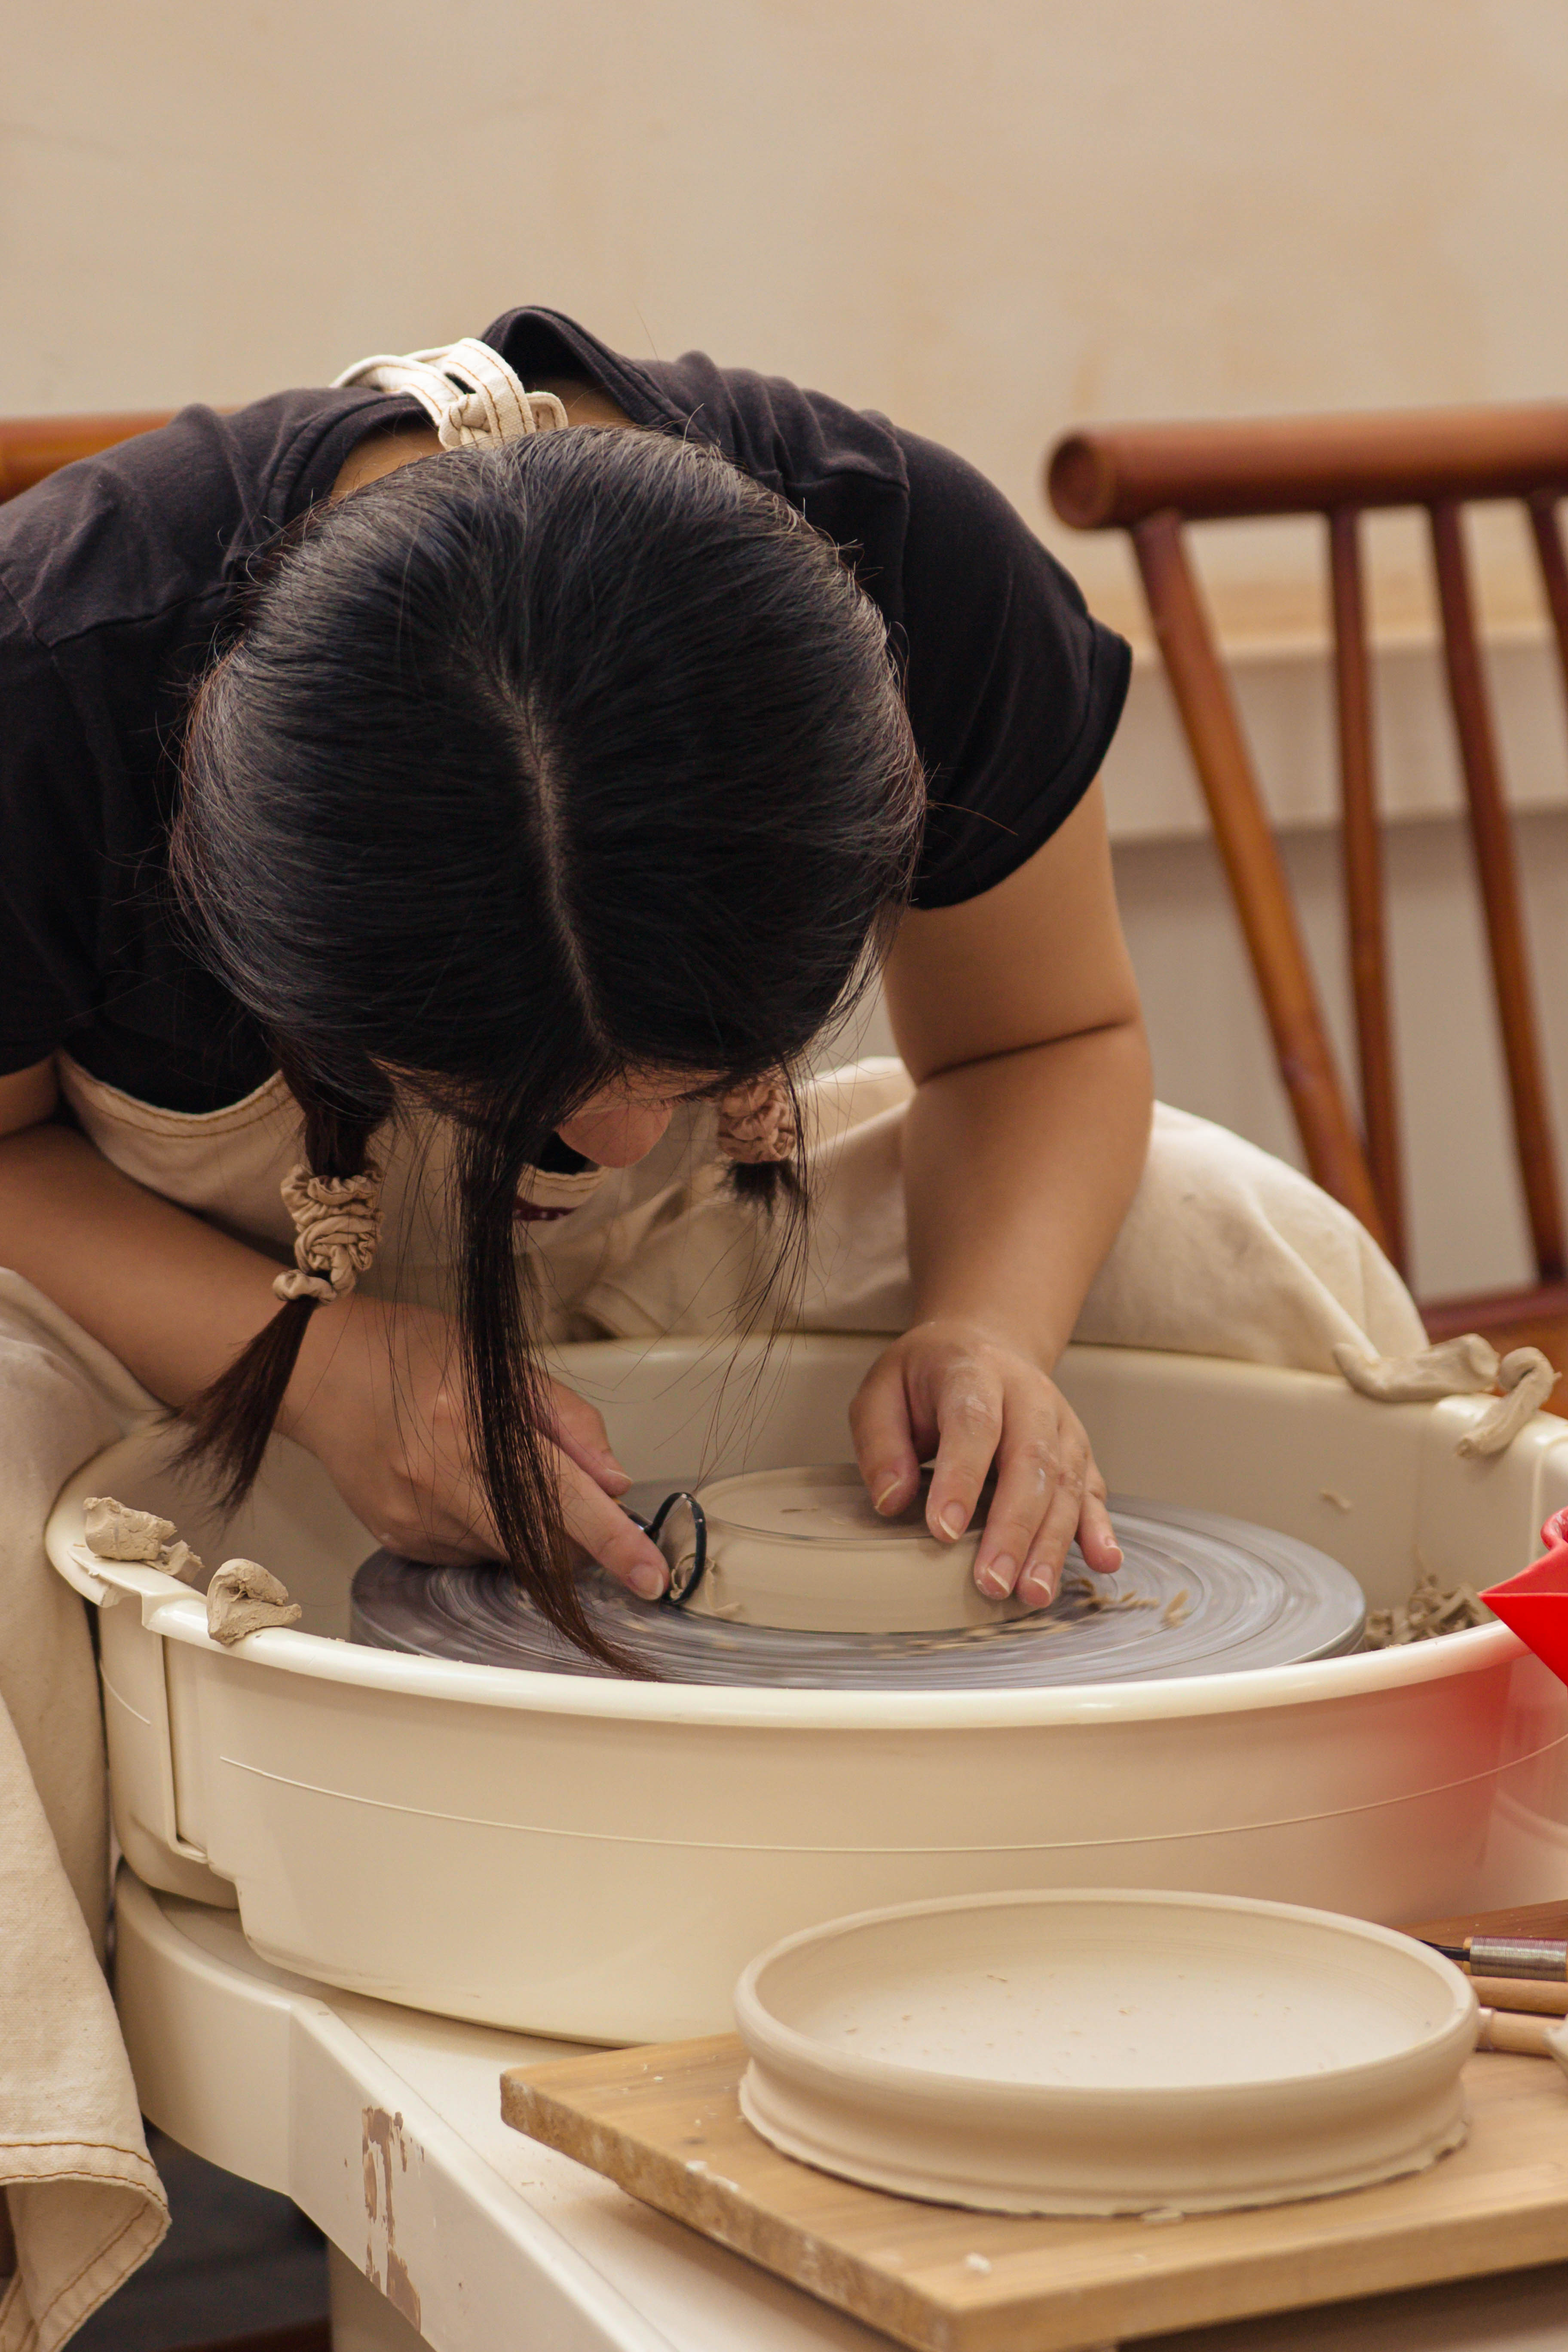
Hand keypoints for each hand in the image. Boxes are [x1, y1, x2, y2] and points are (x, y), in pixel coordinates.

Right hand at [283, 1297, 669, 1594]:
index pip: (562, 1498)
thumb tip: (615, 1481)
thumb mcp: (500, 1363)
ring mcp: (415, 1519)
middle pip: (540, 1543)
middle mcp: (440, 1480)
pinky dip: (487, 1530)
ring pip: (507, 1554)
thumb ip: (566, 1420)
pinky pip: (469, 1555)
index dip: (614, 1541)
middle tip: (572, 1496)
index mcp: (472, 1423)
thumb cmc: (413, 1354)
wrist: (320, 1372)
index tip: (651, 1575)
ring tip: (491, 1469)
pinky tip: (460, 1486)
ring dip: (528, 1527)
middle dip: (577, 1535)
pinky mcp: (399, 1541)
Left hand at [849, 1318, 1120, 1605]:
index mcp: (974, 1371)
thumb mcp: (882, 1390)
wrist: (986, 1343)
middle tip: (993, 1582)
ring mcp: (1061, 1423)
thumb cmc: (928, 1376)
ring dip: (1051, 1542)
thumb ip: (880, 1443)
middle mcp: (1028, 1396)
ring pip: (1065, 1483)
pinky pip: (1092, 1490)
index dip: (961, 1477)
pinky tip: (1102, 1561)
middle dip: (1013, 1528)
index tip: (944, 1531)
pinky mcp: (1078, 1451)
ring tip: (1033, 1592)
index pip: (973, 1424)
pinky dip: (1099, 1528)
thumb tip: (892, 1501)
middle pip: (1030, 1460)